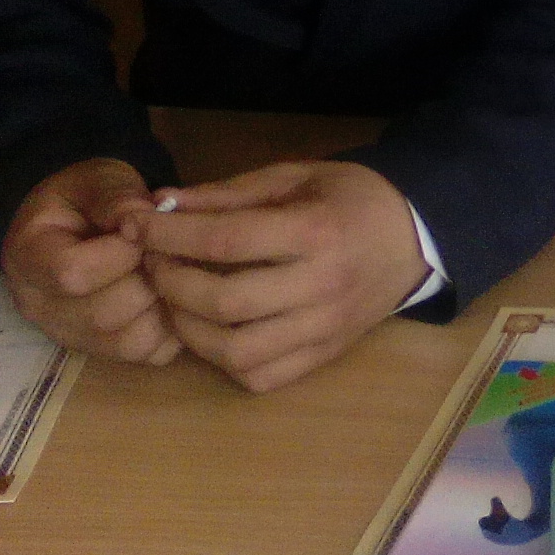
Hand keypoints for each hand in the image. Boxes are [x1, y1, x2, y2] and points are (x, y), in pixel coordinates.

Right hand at [0, 158, 179, 363]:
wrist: (81, 222)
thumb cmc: (87, 200)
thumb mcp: (98, 181)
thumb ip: (117, 196)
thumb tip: (146, 217)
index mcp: (29, 259)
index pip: (73, 274)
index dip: (121, 254)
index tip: (143, 233)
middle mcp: (42, 307)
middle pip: (103, 314)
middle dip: (148, 280)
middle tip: (165, 255)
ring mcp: (72, 335)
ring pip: (129, 342)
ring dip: (164, 306)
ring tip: (170, 274)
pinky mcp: (106, 351)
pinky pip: (150, 355)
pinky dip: (174, 329)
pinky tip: (174, 296)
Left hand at [135, 161, 427, 392]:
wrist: (417, 237)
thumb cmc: (352, 198)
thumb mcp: (295, 177)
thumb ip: (228, 193)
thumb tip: (160, 204)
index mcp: (316, 232)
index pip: (225, 241)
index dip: (168, 235)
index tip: (136, 226)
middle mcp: (322, 286)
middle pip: (224, 300)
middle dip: (171, 282)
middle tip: (156, 264)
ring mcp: (326, 328)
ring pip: (238, 351)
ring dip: (191, 330)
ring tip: (179, 302)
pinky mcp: (326, 354)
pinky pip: (263, 377)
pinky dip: (226, 361)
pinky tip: (217, 331)